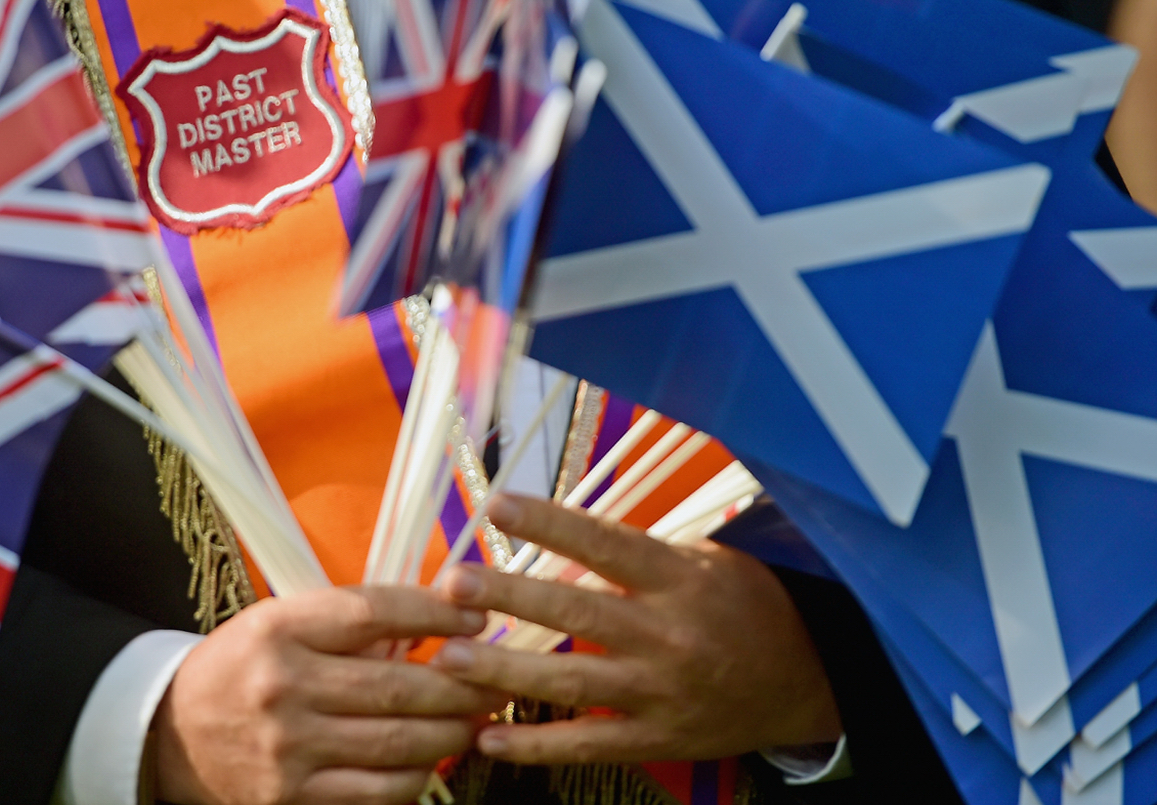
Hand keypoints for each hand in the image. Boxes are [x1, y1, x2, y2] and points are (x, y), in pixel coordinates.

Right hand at [152, 585, 505, 804]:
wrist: (172, 737)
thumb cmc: (241, 668)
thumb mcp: (279, 624)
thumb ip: (348, 624)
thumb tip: (435, 624)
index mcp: (279, 629)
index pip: (372, 612)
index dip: (434, 614)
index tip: (475, 614)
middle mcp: (283, 687)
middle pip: (396, 683)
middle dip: (462, 682)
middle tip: (500, 676)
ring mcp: (288, 749)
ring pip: (397, 742)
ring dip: (453, 731)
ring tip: (481, 719)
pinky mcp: (292, 798)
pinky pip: (378, 792)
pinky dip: (417, 777)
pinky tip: (436, 759)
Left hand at [430, 494, 841, 764]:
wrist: (803, 679)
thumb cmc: (739, 603)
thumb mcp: (700, 559)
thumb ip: (630, 556)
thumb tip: (550, 547)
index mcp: (678, 579)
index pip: (604, 544)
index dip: (549, 524)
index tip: (496, 504)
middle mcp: (668, 636)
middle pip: (577, 614)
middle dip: (509, 599)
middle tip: (453, 585)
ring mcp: (661, 694)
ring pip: (572, 684)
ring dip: (505, 673)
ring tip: (448, 659)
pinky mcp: (656, 740)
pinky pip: (587, 745)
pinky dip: (535, 746)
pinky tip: (485, 737)